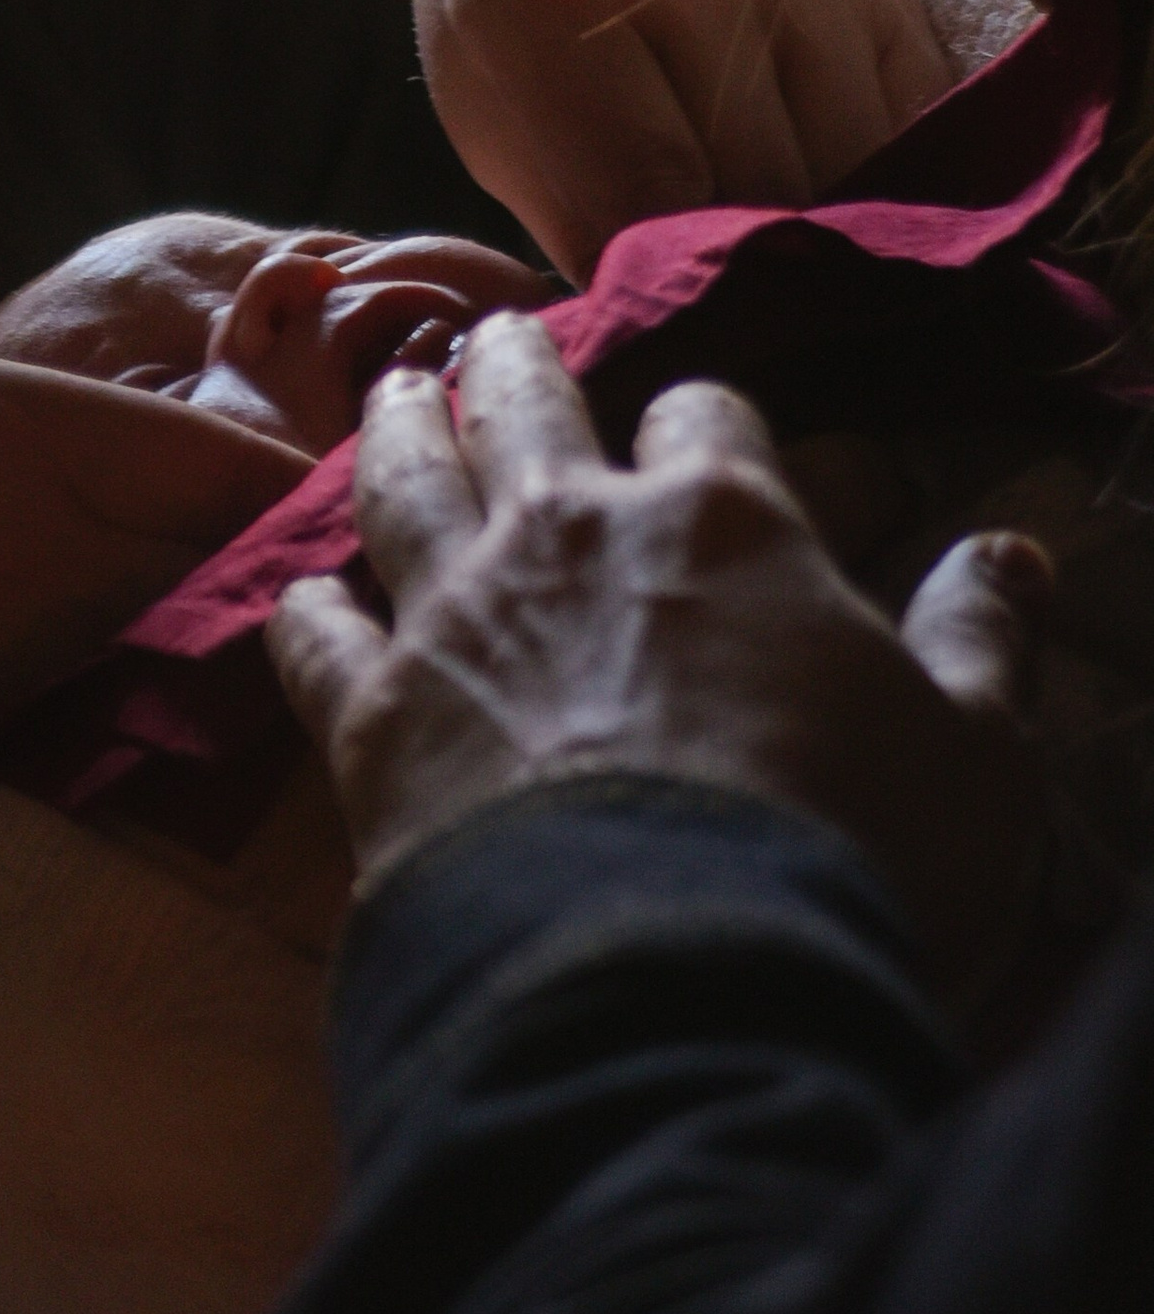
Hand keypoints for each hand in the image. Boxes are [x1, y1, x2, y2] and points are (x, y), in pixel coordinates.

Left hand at [270, 312, 1048, 1009]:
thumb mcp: (974, 756)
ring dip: (397, 429)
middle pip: (529, 408)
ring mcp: (456, 616)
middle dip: (515, 364)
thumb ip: (981, 643)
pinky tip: (300, 596)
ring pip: (405, 482)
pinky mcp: (370, 716)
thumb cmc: (846, 859)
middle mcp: (570, 535)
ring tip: (392, 393)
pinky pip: (315, 637)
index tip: (701, 430)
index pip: (708, 418)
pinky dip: (304, 611)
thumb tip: (1013, 553)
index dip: (707, 420)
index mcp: (721, 521)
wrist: (663, 979)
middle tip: (491, 333)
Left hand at [414, 0, 951, 275]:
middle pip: (760, 186)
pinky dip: (883, 187)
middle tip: (720, 314)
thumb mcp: (487, 99)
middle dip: (741, 273)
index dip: (660, 287)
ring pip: (854, 167)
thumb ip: (568, 214)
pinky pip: (915, 126)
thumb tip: (656, 334)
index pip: (646, 190)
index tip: (660, 328)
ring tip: (770, 261)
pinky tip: (828, 199)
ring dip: (818, 235)